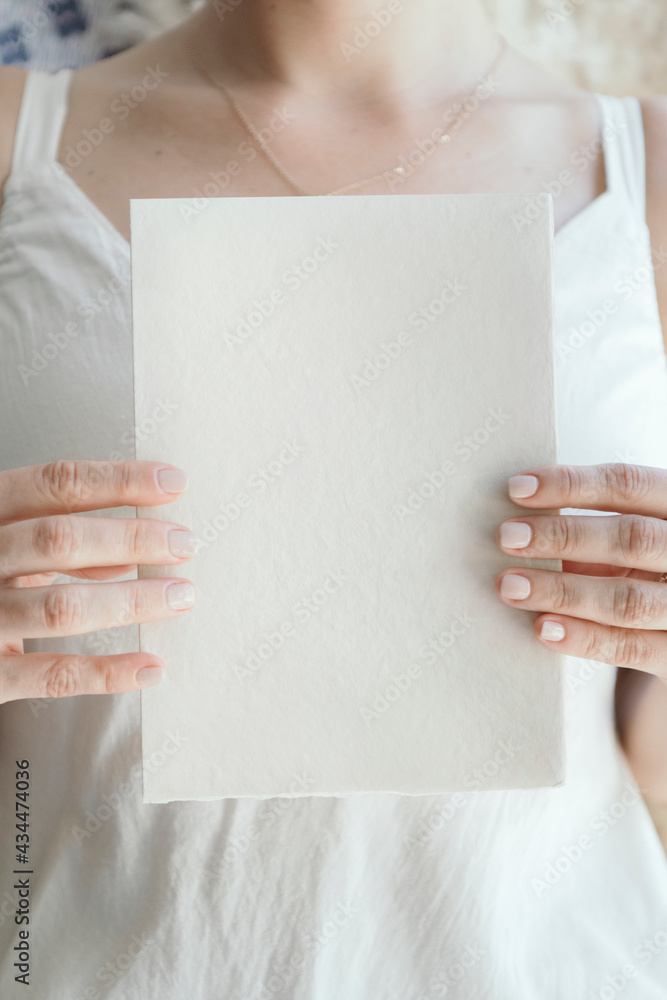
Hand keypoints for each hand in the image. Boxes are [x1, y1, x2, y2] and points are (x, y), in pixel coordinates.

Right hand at [0, 460, 196, 703]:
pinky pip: (53, 675)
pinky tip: (150, 666)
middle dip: (130, 538)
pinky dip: (108, 672)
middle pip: (58, 540)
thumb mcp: (9, 546)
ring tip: (181, 596)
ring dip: (131, 600)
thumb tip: (130, 556)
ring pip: (61, 606)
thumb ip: (58, 546)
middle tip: (184, 544)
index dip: (118, 481)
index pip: (54, 484)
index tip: (173, 484)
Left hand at [495, 463, 666, 678]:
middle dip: (563, 536)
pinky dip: (583, 637)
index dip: (573, 484)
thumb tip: (521, 528)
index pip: (631, 485)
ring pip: (628, 598)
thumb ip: (595, 533)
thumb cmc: (647, 572)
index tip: (517, 488)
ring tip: (511, 586)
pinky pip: (630, 648)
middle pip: (632, 538)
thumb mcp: (633, 541)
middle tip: (508, 537)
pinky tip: (543, 627)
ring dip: (563, 591)